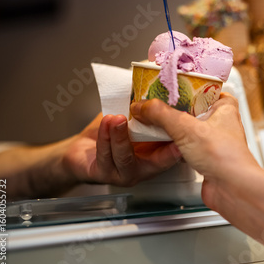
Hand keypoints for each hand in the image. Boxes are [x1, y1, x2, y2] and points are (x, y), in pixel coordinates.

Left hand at [63, 113, 181, 186]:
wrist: (81, 150)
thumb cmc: (109, 135)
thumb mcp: (131, 121)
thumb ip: (144, 113)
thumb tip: (157, 89)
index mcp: (154, 157)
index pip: (172, 155)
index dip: (179, 146)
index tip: (183, 133)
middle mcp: (142, 169)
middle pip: (155, 161)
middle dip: (155, 138)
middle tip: (151, 116)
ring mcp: (123, 174)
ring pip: (125, 158)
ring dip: (121, 136)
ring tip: (118, 118)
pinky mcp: (102, 174)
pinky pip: (105, 156)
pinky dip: (106, 137)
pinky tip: (107, 122)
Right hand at [130, 93, 260, 207]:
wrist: (232, 189)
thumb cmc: (225, 157)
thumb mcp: (186, 128)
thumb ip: (161, 114)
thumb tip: (143, 106)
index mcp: (224, 107)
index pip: (203, 88)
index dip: (183, 86)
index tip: (165, 86)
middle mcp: (221, 122)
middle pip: (191, 108)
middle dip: (173, 108)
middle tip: (155, 104)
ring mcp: (213, 141)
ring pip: (189, 128)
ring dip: (173, 128)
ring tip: (156, 122)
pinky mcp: (206, 157)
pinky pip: (187, 145)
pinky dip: (175, 144)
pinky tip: (165, 143)